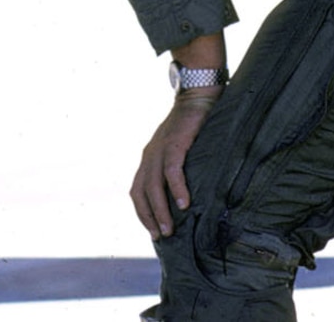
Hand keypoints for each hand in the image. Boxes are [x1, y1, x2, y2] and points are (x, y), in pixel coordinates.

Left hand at [132, 91, 218, 239]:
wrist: (196, 97)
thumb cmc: (192, 128)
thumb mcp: (180, 151)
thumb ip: (178, 170)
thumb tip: (188, 199)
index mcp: (149, 159)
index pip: (137, 191)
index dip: (142, 212)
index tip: (153, 232)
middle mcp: (149, 156)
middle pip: (140, 192)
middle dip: (148, 217)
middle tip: (160, 237)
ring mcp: (160, 149)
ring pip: (153, 186)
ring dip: (160, 210)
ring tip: (169, 230)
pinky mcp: (175, 144)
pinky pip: (172, 170)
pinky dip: (176, 189)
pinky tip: (184, 204)